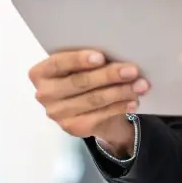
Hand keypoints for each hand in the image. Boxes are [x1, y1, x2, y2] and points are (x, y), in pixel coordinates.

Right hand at [28, 51, 147, 152]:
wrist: (89, 110)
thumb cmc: (85, 78)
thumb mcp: (81, 67)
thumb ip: (91, 61)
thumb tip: (118, 54)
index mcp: (41, 72)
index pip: (58, 63)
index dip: (79, 60)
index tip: (101, 57)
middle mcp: (44, 94)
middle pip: (79, 82)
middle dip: (108, 75)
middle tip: (132, 70)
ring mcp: (56, 113)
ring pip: (93, 99)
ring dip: (120, 92)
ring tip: (140, 85)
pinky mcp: (72, 128)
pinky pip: (99, 115)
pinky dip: (119, 107)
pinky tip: (133, 102)